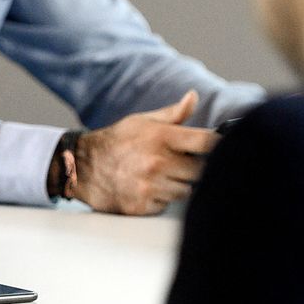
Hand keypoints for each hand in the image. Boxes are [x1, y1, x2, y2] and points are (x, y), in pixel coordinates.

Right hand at [67, 91, 218, 214]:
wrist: (83, 168)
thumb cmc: (116, 142)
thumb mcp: (143, 121)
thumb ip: (173, 114)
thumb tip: (194, 97)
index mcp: (161, 137)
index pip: (206, 142)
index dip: (218, 145)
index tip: (220, 146)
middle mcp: (157, 162)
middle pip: (201, 171)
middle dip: (195, 168)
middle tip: (180, 163)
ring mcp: (150, 186)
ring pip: (186, 191)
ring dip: (178, 185)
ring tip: (160, 175)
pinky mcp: (143, 206)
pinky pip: (167, 205)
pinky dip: (161, 199)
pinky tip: (148, 188)